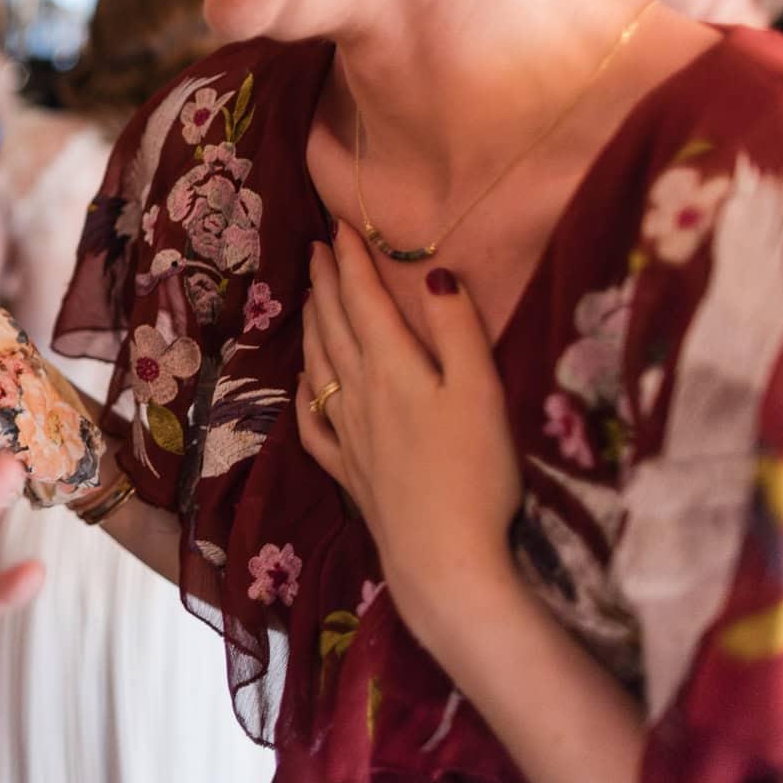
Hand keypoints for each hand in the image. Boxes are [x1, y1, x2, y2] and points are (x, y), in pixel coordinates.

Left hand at [296, 228, 521, 650]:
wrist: (443, 557)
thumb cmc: (473, 472)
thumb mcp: (480, 391)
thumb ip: (458, 330)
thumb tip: (436, 274)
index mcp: (391, 366)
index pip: (363, 300)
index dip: (351, 260)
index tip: (339, 225)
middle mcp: (358, 393)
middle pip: (334, 326)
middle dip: (325, 283)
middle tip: (316, 250)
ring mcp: (348, 434)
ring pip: (318, 365)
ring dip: (312, 326)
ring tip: (309, 299)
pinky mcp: (349, 472)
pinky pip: (314, 423)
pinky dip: (305, 395)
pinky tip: (302, 385)